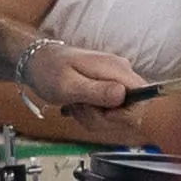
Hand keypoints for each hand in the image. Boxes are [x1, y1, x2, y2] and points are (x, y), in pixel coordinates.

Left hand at [14, 36, 150, 121]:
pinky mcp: (110, 87)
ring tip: (76, 105)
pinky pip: (111, 111)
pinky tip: (79, 106)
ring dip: (95, 118)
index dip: (125, 114)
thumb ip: (96, 91)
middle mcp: (122, 73)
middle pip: (132, 110)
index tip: (102, 114)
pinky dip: (94, 115)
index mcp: (115, 69)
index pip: (143, 97)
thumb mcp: (67, 85)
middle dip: (105, 119)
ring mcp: (116, 80)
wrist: (37, 61)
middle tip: (81, 109)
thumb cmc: (48, 70)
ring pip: (120, 115)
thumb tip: (122, 94)